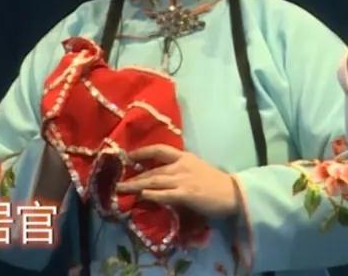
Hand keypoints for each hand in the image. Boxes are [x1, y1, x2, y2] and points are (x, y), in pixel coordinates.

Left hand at [116, 145, 239, 218]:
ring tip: (122, 189)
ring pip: (155, 181)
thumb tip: (158, 176)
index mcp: (184, 157)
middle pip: (153, 169)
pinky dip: (153, 194)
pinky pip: (165, 194)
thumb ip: (178, 171)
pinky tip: (142, 196)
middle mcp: (182, 166)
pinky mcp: (186, 194)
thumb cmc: (213, 181)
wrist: (231, 192)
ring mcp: (183, 179)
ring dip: (136, 185)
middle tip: (116, 181)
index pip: (160, 149)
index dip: (143, 152)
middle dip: (134, 176)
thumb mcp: (195, 169)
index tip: (127, 156)